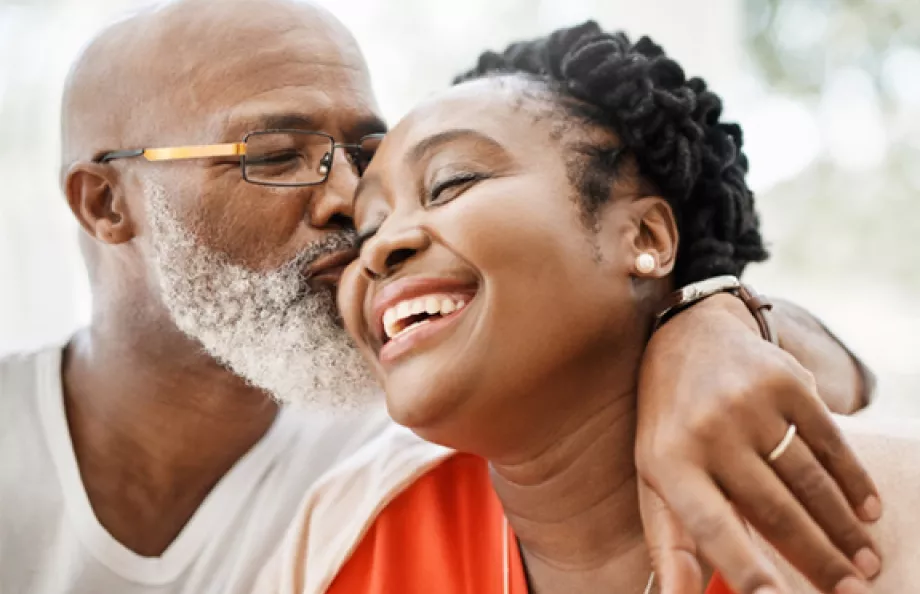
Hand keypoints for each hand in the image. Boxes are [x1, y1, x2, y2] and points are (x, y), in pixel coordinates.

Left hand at [636, 294, 881, 593]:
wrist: (689, 336)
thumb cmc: (671, 424)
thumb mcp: (654, 476)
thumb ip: (670, 540)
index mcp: (669, 462)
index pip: (709, 526)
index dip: (743, 567)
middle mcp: (708, 431)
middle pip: (775, 510)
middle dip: (820, 559)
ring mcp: (749, 404)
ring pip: (810, 481)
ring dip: (844, 528)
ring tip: (865, 562)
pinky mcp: (785, 382)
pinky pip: (830, 443)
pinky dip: (853, 480)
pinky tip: (868, 510)